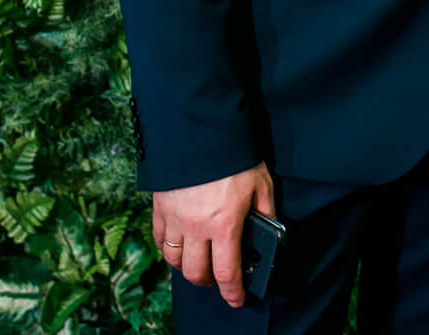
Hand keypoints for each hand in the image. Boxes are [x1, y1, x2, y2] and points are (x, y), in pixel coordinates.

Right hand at [152, 164, 275, 306]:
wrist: (199, 129)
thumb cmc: (234, 156)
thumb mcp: (261, 181)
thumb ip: (265, 209)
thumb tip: (268, 229)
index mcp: (225, 224)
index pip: (227, 273)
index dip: (232, 292)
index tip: (236, 299)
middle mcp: (197, 228)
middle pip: (196, 273)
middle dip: (208, 282)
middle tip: (217, 278)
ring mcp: (175, 218)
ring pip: (174, 260)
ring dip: (186, 267)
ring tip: (197, 260)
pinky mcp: (160, 207)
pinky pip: (160, 239)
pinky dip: (168, 247)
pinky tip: (179, 242)